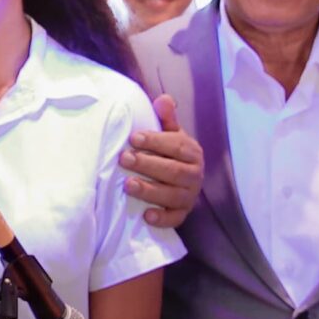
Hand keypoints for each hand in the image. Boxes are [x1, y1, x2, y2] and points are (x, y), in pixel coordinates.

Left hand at [119, 96, 203, 228]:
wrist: (183, 181)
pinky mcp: (182, 213)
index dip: (155, 141)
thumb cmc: (171, 154)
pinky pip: (174, 219)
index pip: (175, 146)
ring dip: (149, 190)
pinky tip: (146, 216)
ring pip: (171, 195)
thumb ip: (167, 119)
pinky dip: (162, 219)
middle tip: (124, 159)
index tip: (134, 138)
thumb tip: (163, 99)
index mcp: (192, 153)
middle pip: (172, 171)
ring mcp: (189, 196)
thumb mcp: (171, 135)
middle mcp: (194, 175)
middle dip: (147, 165)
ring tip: (127, 184)